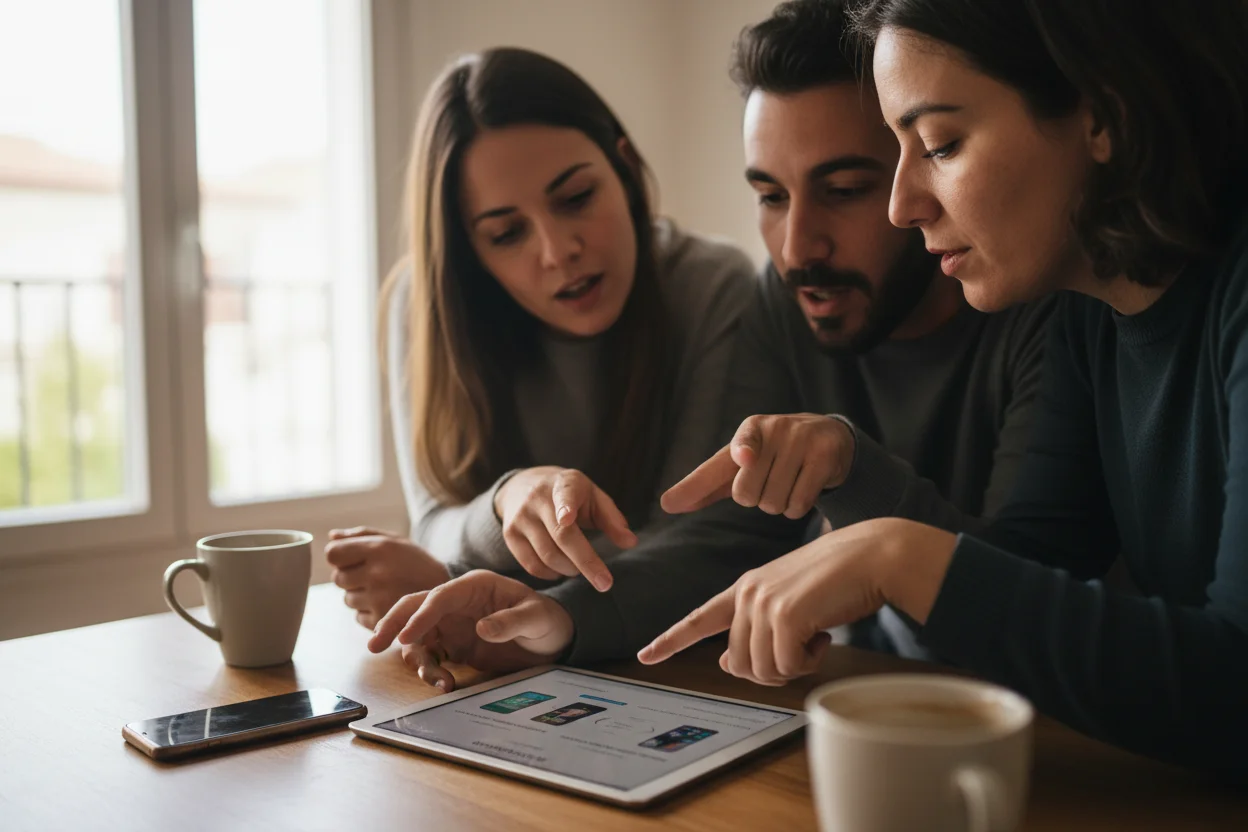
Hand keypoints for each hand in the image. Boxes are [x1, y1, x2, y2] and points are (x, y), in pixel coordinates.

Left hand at [325, 527, 450, 629]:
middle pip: (338, 578)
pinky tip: (387, 604)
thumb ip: (362, 535)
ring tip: (383, 590)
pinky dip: (368, 612)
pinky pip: (357, 617)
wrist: (447, 592)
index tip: (352, 559)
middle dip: (350, 577)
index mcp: (379, 548)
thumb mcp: (395, 541)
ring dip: (359, 595)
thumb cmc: (415, 563)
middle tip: (374, 575)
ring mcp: (379, 598)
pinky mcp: (383, 619)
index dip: (340, 557)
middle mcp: (378, 573)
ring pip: (347, 599)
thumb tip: (331, 536)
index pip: (333, 554)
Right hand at [367, 570, 574, 691]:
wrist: (553, 640)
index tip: (406, 637)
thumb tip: (482, 628)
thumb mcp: (537, 618)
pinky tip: (444, 685)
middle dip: (392, 624)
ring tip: (438, 682)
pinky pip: (430, 656)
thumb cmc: (547, 620)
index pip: (439, 596)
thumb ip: (511, 622)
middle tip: (374, 645)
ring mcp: (452, 623)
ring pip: (418, 636)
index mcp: (475, 586)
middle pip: (414, 606)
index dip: (421, 615)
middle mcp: (457, 602)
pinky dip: (430, 671)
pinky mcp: (453, 645)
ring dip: (417, 659)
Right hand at [494, 466, 636, 590]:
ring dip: (569, 569)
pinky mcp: (509, 534)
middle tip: (605, 584)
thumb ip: (612, 519)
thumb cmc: (570, 496)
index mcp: (564, 484)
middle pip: (561, 536)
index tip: (567, 518)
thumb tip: (630, 542)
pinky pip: (531, 564)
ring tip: (579, 568)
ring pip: (547, 555)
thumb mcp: (593, 497)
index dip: (565, 507)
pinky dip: (549, 574)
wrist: (523, 485)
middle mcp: (538, 498)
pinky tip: (561, 570)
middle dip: (586, 563)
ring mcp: (521, 517)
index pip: (564, 496)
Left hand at [637, 518, 956, 685]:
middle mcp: (747, 594)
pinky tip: (824, 633)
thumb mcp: (790, 604)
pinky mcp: (784, 615)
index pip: (699, 619)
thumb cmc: (838, 582)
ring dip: (794, 666)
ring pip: (763, 671)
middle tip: (803, 649)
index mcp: (745, 588)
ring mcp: (763, 603)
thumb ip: (757, 630)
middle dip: (774, 669)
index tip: (645, 656)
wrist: (872, 556)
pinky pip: (788, 667)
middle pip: (741, 665)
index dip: (670, 640)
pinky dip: (810, 661)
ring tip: (815, 636)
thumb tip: (728, 664)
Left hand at [661, 414, 854, 519]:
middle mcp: (776, 429)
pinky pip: (799, 504)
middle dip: (754, 499)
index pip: (741, 445)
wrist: (825, 439)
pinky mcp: (823, 458)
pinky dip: (796, 508)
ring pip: (773, 503)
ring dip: (776, 505)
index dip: (744, 452)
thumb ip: (704, 483)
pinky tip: (802, 489)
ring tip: (787, 483)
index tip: (747, 457)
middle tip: (767, 482)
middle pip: (747, 492)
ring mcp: (802, 442)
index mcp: (750, 429)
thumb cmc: (770, 456)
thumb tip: (667, 504)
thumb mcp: (738, 463)